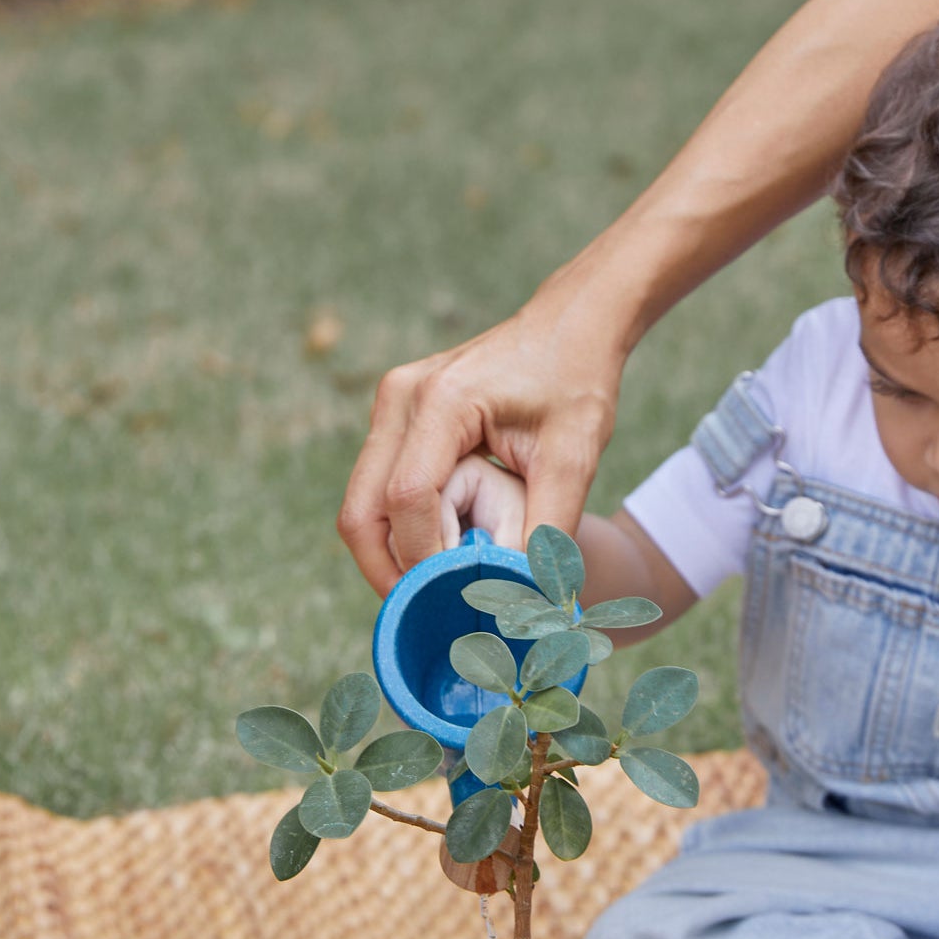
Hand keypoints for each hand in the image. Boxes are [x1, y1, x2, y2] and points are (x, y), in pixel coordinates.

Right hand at [337, 281, 624, 595]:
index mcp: (442, 401)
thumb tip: (528, 603)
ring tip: (437, 589)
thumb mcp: (574, 459)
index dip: (423, 560)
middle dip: (389, 571)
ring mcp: (390, 404)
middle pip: (361, 510)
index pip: (407, 500)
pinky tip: (441, 552)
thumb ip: (548, 530)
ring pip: (361, 504)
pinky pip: (377, 487)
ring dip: (391, 553)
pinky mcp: (395, 416)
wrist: (570, 324)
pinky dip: (398, 529)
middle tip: (430, 613)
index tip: (455, 600)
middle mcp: (401, 398)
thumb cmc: (577, 383)